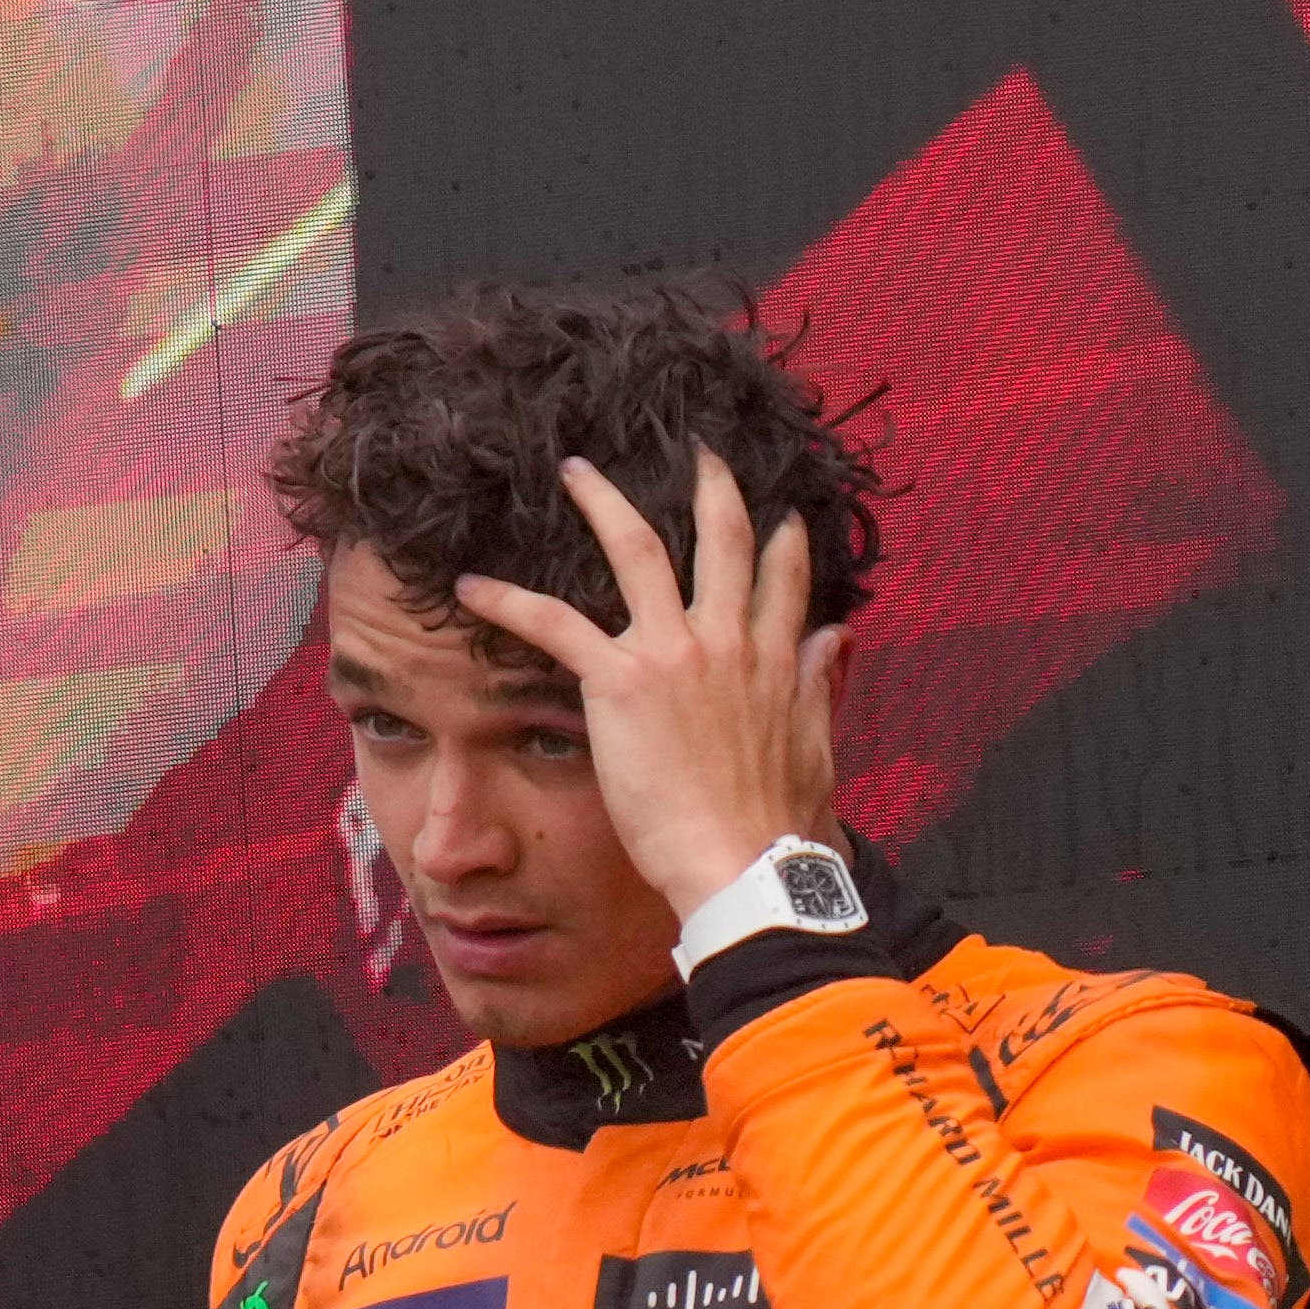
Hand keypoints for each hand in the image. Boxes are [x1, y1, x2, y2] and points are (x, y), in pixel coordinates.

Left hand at [450, 448, 850, 923]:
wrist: (744, 860)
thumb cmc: (775, 819)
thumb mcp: (816, 743)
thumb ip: (819, 681)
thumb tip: (840, 634)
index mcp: (775, 658)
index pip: (782, 577)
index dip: (780, 536)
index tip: (774, 506)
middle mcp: (728, 641)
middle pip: (722, 539)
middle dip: (709, 486)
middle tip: (696, 448)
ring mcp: (673, 653)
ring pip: (637, 551)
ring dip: (603, 503)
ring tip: (573, 471)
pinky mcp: (620, 680)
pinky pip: (553, 623)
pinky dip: (507, 601)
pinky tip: (470, 586)